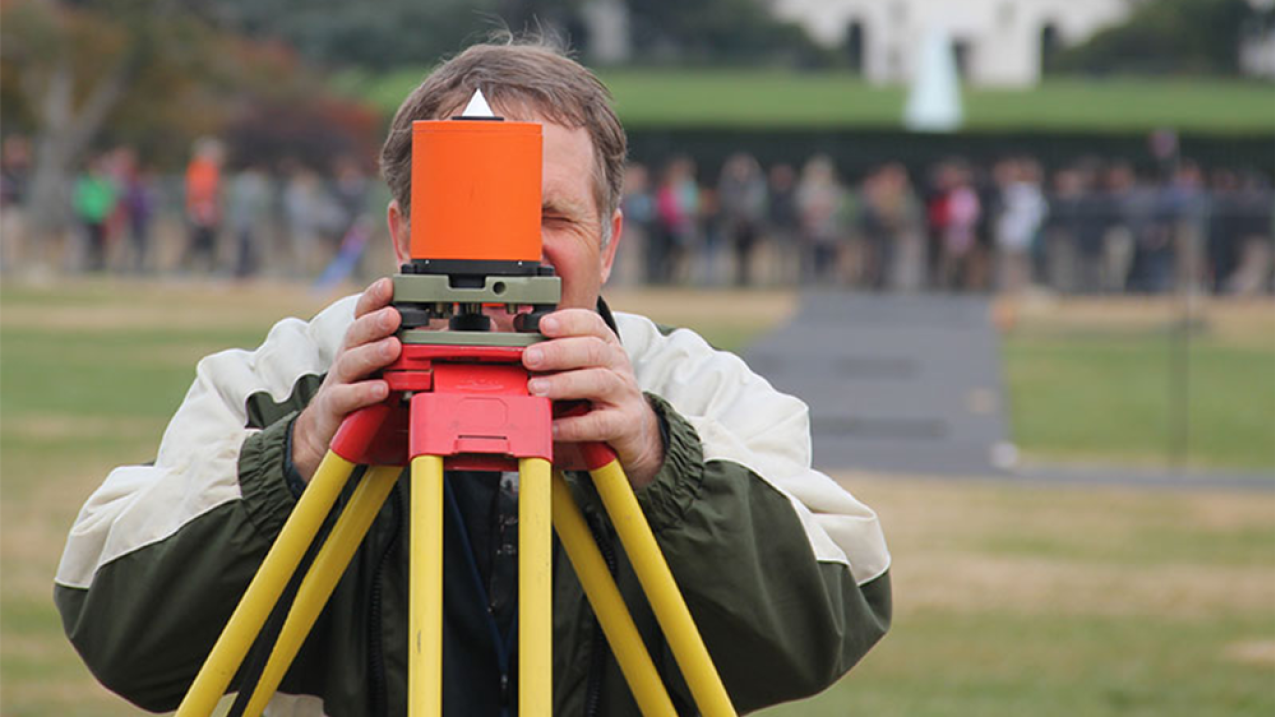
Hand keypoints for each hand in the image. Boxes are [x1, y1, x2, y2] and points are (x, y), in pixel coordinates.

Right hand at [292, 278, 401, 481]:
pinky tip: (381, 389)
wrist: (325, 433)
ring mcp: (338, 383)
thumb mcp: (387, 372)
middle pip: (357, 334)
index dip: (374, 298)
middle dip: (375, 321)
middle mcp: (347, 359)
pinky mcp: (334, 409)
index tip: (390, 284)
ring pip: (350, 362)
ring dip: (372, 353)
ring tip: (393, 347)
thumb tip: (444, 334)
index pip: (364, 316)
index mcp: (360, 346)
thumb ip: (409, 354)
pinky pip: (346, 398)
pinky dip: (363, 392)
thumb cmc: (362, 397)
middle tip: (394, 314)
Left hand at [522, 309, 663, 488]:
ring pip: (598, 381)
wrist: (633, 433)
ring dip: (564, 383)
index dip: (568, 321)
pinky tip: (552, 426)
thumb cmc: (596, 399)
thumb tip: (510, 352)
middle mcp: (617, 365)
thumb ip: (551, 363)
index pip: (592, 324)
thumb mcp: (576, 373)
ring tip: (536, 388)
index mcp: (604, 346)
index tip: (543, 324)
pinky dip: (573, 425)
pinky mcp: (626, 424)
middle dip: (558, 351)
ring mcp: (624, 394)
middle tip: (530, 357)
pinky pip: (600, 423)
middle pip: (592, 350)